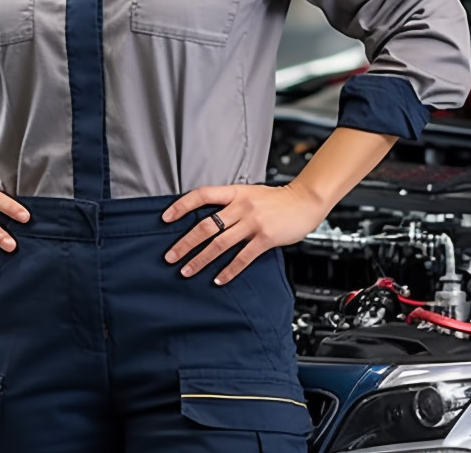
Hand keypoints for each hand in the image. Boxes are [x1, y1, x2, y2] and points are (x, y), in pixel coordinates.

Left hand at [161, 184, 323, 284]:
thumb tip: (206, 217)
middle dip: (185, 243)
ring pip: (219, 243)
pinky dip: (228, 270)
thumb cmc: (276, 199)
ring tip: (187, 270)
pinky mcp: (265, 238)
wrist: (305, 201)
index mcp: (235, 192)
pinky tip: (218, 279)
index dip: (181, 206)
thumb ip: (230, 203)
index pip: (201, 195)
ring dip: (200, 259)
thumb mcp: (249, 193)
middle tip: (170, 256)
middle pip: (205, 225)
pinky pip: (242, 257)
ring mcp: (253, 222)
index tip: (165, 218)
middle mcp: (241, 206)